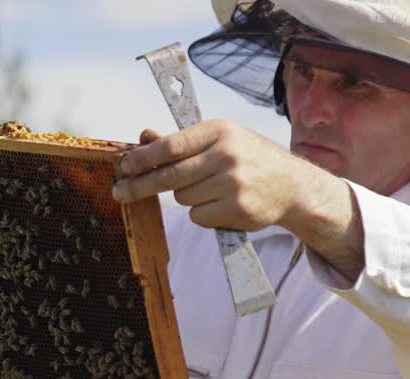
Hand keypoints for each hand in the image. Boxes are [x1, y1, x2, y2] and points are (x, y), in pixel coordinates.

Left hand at [113, 120, 316, 230]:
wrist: (290, 185)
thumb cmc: (247, 158)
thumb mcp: (218, 140)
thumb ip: (180, 141)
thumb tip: (143, 137)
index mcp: (219, 131)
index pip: (171, 147)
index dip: (142, 158)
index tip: (124, 166)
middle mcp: (226, 155)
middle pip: (169, 176)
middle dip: (140, 186)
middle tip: (120, 192)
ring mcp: (232, 184)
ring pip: (182, 198)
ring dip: (185, 196)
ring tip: (210, 188)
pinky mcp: (236, 209)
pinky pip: (197, 216)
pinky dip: (201, 213)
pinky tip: (220, 203)